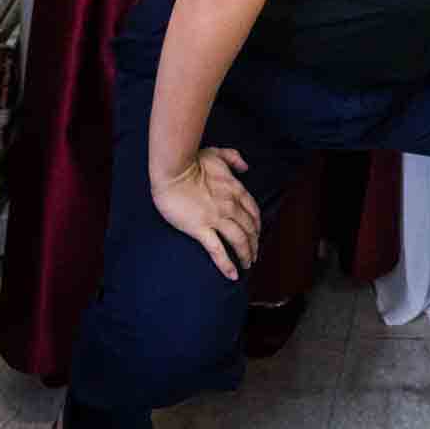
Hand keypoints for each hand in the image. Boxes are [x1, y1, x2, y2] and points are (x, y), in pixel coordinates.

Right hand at [150, 147, 260, 280]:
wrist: (172, 170)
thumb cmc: (192, 160)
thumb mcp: (217, 153)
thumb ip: (234, 158)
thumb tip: (245, 168)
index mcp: (235, 189)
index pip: (253, 211)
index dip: (257, 225)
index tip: (257, 234)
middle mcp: (230, 206)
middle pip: (249, 229)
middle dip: (254, 243)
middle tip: (254, 254)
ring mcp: (216, 218)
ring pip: (238, 241)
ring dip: (246, 255)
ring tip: (247, 265)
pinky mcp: (200, 229)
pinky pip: (217, 251)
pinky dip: (227, 265)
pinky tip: (232, 275)